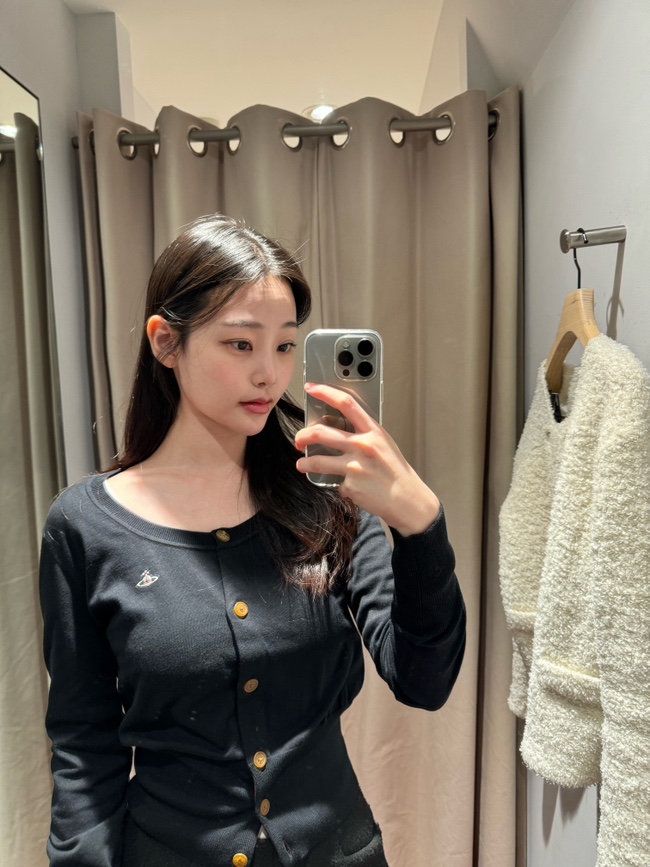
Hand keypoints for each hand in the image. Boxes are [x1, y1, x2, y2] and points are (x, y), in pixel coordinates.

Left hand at [295, 383, 439, 535]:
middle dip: (302, 436)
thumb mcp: (384, 444)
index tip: (311, 388)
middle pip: (320, 432)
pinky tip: (348, 487)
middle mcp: (363, 446)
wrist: (408, 499)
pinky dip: (338, 484)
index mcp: (373, 431)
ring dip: (304, 463)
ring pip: (316, 460)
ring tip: (303, 464)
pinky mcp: (350, 485)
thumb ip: (363, 434)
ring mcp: (355, 466)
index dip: (325, 392)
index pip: (346, 403)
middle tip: (299, 440)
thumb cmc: (396, 472)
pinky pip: (334, 482)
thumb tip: (336, 429)